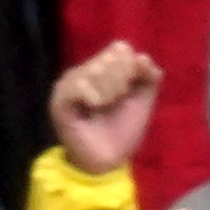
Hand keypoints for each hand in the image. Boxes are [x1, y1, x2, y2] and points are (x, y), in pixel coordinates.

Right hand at [49, 40, 163, 174]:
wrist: (108, 161)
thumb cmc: (123, 131)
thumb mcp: (143, 101)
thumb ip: (149, 76)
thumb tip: (142, 57)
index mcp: (103, 67)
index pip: (121, 48)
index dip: (133, 68)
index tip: (130, 91)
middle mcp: (84, 70)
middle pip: (111, 57)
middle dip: (122, 82)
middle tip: (115, 102)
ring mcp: (69, 83)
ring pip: (97, 69)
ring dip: (110, 92)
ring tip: (104, 108)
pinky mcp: (60, 99)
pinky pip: (81, 85)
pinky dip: (95, 98)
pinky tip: (93, 110)